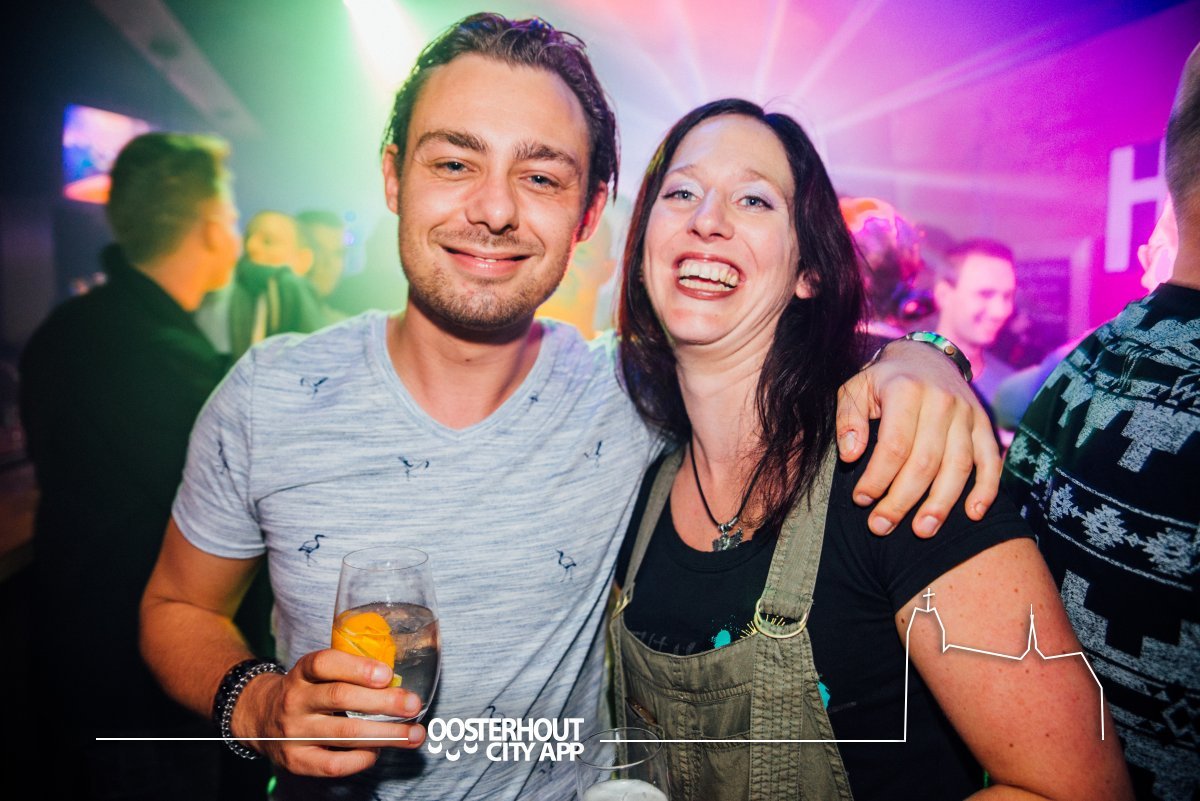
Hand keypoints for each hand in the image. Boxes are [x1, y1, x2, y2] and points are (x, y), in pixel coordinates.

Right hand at [233, 649, 426, 775]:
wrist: (260, 717)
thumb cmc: (307, 692)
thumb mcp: (318, 673)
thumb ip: (350, 673)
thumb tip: (399, 682)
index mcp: (302, 672)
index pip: (325, 663)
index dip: (358, 667)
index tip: (387, 674)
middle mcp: (295, 700)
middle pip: (340, 697)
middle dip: (383, 702)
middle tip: (414, 704)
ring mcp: (293, 732)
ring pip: (344, 733)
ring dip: (385, 734)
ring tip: (413, 734)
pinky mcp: (296, 760)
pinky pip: (334, 763)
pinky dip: (362, 759)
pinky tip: (378, 752)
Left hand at [835, 340, 1000, 536]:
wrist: (925, 357)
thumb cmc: (882, 382)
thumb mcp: (855, 390)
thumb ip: (848, 421)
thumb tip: (850, 456)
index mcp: (906, 390)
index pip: (894, 445)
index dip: (878, 477)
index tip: (861, 500)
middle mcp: (942, 401)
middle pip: (925, 462)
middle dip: (902, 501)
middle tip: (881, 527)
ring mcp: (967, 414)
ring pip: (958, 466)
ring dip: (941, 504)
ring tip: (922, 531)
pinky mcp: (984, 425)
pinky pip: (991, 461)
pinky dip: (986, 489)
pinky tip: (973, 514)